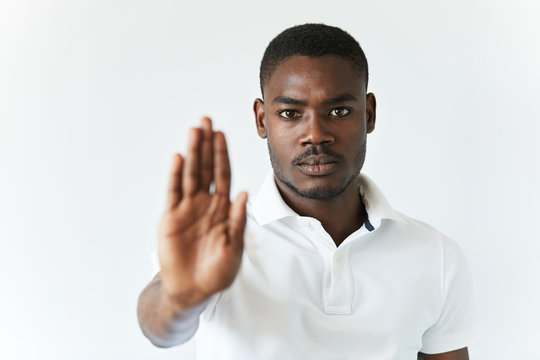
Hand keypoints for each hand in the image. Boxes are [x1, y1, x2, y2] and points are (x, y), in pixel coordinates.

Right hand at [158, 117, 247, 311]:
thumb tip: (245, 193)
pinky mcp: (171, 218)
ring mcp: (187, 209)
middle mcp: (205, 203)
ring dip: (192, 153)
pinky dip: (175, 176)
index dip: (222, 155)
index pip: (223, 175)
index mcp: (222, 208)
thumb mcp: (234, 246)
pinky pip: (173, 193)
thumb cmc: (217, 271)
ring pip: (190, 174)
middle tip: (206, 120)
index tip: (222, 134)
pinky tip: (178, 158)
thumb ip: (238, 220)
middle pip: (206, 168)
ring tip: (193, 131)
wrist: (193, 290)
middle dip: (206, 144)